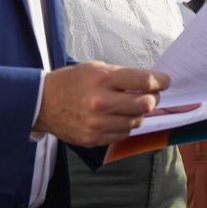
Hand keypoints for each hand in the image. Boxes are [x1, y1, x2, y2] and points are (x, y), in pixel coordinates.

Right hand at [33, 62, 169, 146]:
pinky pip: (123, 134)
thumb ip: (124, 76)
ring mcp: (97, 123)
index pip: (145, 81)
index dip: (161, 81)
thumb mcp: (96, 68)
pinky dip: (125, 125)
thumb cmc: (72, 82)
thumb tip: (152, 83)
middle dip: (153, 98)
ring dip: (139, 113)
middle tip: (150, 94)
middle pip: (146, 104)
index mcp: (102, 79)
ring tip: (129, 106)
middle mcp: (101, 102)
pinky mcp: (94, 139)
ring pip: (137, 121)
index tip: (165, 81)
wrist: (42, 103)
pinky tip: (117, 117)